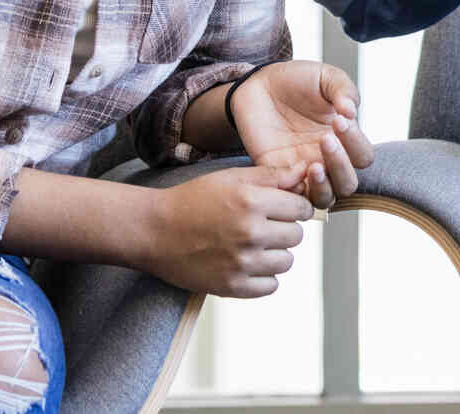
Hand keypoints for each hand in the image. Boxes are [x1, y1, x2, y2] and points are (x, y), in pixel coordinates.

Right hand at [137, 163, 314, 297]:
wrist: (154, 231)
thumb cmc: (193, 200)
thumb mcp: (231, 178)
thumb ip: (272, 175)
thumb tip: (305, 172)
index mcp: (251, 201)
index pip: (301, 208)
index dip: (295, 207)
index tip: (284, 209)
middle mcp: (250, 233)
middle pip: (296, 236)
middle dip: (285, 229)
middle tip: (263, 226)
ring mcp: (241, 263)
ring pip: (286, 262)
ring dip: (276, 254)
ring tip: (254, 245)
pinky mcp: (232, 287)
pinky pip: (270, 285)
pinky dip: (263, 276)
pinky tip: (246, 263)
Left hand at [229, 60, 375, 208]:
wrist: (258, 84)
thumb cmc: (296, 80)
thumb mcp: (325, 77)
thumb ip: (344, 89)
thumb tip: (352, 111)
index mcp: (343, 138)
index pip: (363, 155)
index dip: (356, 142)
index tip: (338, 119)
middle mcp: (327, 158)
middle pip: (349, 184)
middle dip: (341, 165)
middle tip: (325, 139)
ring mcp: (304, 169)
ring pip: (326, 198)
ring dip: (324, 186)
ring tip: (313, 166)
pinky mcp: (279, 174)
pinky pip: (293, 197)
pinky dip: (296, 190)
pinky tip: (291, 170)